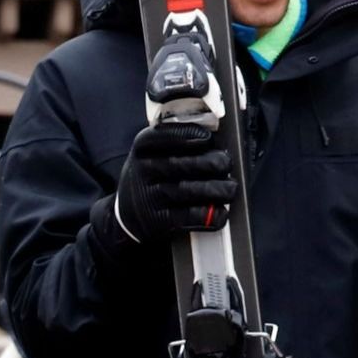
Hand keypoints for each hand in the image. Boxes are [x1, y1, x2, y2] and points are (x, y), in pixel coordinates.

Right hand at [113, 119, 238, 241]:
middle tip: (225, 164)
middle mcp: (144, 171)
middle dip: (214, 163)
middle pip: (185, 164)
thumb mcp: (151, 151)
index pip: (167, 136)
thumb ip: (177, 140)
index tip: (208, 139)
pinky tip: (220, 211)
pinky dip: (212, 215)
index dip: (191, 135)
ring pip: (191, 191)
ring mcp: (150, 197)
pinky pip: (192, 217)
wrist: (127, 214)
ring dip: (219, 190)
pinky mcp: (159, 221)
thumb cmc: (149, 178)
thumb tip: (216, 138)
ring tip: (229, 188)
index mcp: (143, 148)